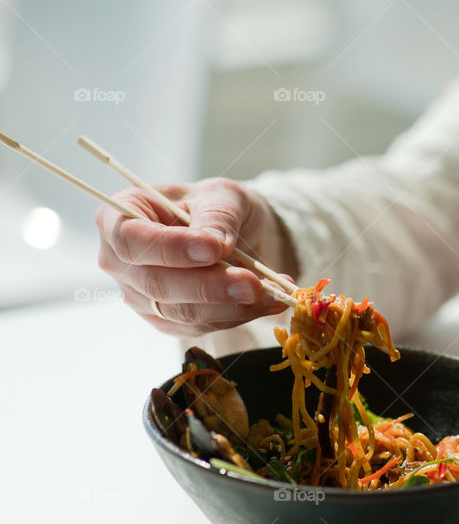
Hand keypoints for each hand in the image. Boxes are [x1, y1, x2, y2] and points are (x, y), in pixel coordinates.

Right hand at [96, 177, 298, 336]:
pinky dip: (238, 316)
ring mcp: (140, 296)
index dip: (170, 249)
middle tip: (254, 284)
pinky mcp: (167, 321)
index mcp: (118, 218)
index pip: (130, 240)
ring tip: (275, 293)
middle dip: (210, 287)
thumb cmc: (217, 205)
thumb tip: (215, 243)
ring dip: (232, 307)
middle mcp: (120, 262)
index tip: (213, 249)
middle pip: (157, 284)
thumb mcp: (222, 196)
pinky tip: (269, 302)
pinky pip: (200, 327)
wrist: (234, 233)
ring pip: (181, 312)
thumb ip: (217, 216)